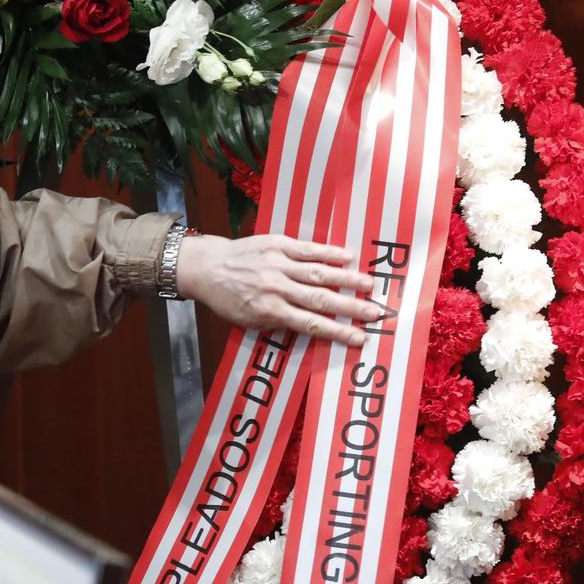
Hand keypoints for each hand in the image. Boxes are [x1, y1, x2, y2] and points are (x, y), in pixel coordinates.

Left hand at [173, 233, 381, 347]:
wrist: (206, 267)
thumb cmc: (228, 300)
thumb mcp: (250, 322)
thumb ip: (279, 323)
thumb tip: (311, 326)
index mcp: (271, 311)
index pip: (311, 325)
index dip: (338, 332)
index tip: (360, 338)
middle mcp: (278, 288)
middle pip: (321, 300)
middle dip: (352, 308)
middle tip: (376, 314)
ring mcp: (279, 264)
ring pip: (319, 273)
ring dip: (348, 280)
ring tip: (370, 286)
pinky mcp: (277, 244)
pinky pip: (307, 249)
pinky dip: (329, 253)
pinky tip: (349, 256)